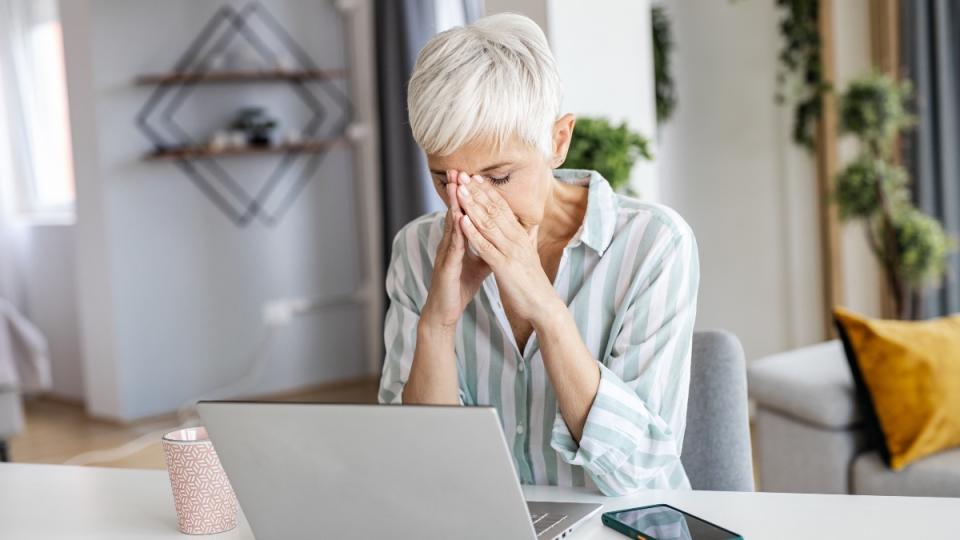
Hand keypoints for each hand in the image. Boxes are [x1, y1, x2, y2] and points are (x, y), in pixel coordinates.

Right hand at [420, 170, 491, 331]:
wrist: (444, 312)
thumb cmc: (459, 286)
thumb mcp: (478, 263)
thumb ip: (487, 247)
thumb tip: (502, 235)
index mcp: (458, 242)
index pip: (463, 213)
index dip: (467, 194)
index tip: (471, 174)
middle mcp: (449, 244)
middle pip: (454, 213)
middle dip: (456, 191)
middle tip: (457, 169)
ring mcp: (445, 254)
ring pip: (450, 225)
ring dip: (452, 205)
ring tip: (455, 185)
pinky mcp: (446, 268)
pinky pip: (452, 247)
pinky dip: (456, 232)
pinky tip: (458, 219)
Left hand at [455, 173, 559, 324]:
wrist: (543, 306)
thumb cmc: (533, 283)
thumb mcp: (530, 256)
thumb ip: (528, 239)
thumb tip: (530, 227)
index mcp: (521, 236)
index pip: (503, 208)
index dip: (488, 191)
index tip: (475, 177)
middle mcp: (517, 239)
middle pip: (495, 210)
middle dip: (478, 192)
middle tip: (463, 175)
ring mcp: (511, 251)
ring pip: (488, 223)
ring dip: (472, 205)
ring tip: (459, 190)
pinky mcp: (504, 266)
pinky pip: (485, 246)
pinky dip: (473, 232)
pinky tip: (461, 221)